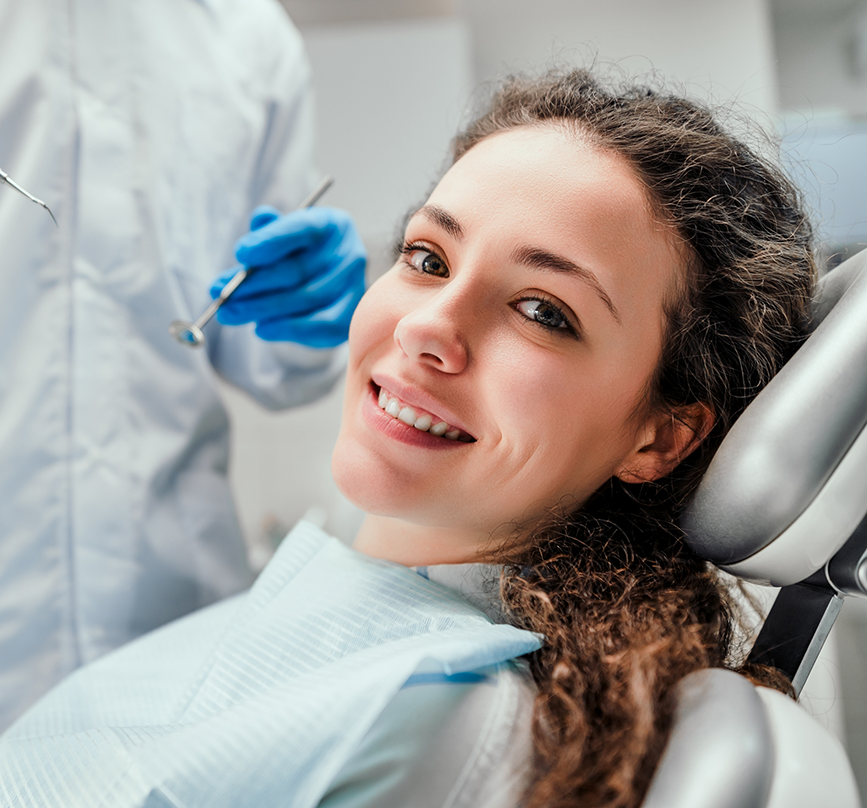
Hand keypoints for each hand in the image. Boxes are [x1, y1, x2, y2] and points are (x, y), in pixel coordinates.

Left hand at [210, 205, 365, 347]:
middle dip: (255, 284)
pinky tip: (261, 329)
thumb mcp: (284, 237)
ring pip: (305, 299)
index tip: (240, 254)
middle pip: (298, 270)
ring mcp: (355, 286)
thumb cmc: (299, 256)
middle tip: (222, 295)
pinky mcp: (351, 315)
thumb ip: (270, 230)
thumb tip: (260, 219)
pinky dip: (289, 329)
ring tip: (231, 313)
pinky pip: (320, 325)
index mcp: (330, 224)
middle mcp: (349, 253)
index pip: (301, 228)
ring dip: (263, 309)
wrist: (330, 284)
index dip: (270, 241)